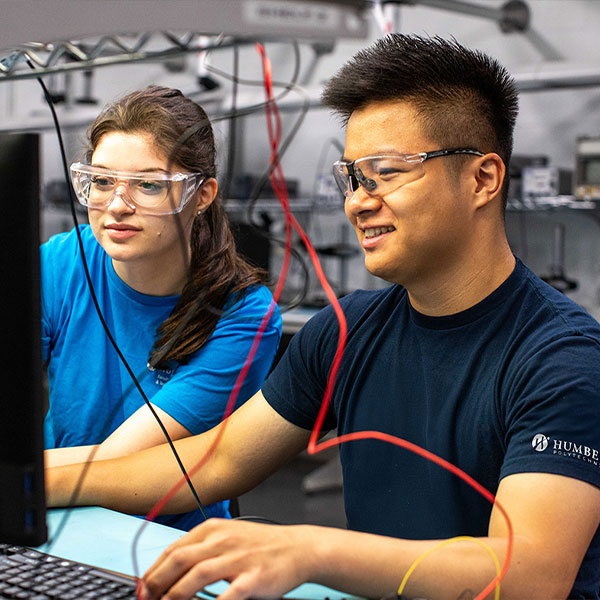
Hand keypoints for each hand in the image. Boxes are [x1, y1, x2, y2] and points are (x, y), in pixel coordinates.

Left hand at [139, 518, 318, 599]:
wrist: (298, 548)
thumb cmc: (261, 545)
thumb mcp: (229, 536)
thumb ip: (202, 548)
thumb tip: (170, 567)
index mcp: (214, 529)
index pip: (173, 549)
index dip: (153, 570)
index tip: (142, 588)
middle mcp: (223, 540)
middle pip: (179, 559)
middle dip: (157, 583)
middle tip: (146, 599)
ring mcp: (238, 558)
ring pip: (197, 575)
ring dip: (175, 594)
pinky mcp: (253, 577)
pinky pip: (227, 594)